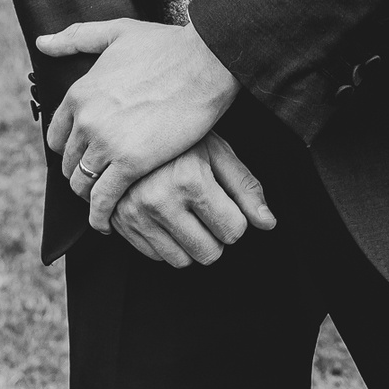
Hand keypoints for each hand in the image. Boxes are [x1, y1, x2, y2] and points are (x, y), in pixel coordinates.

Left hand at [37, 17, 240, 230]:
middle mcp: (85, 118)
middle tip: (100, 181)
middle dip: (81, 173)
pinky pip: (103, 201)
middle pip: (68, 163)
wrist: (205, 62)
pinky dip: (101, 217)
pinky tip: (108, 223)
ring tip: (106, 202)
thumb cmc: (167, 45)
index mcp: (80, 91)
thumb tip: (42, 42)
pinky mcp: (130, 163)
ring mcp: (106, 142)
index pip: (56, 136)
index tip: (86, 155)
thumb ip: (76, 38)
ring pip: (82, 185)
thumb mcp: (117, 32)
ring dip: (91, 197)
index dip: (69, 149)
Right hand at [110, 132, 275, 267]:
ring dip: (190, 242)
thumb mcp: (218, 152)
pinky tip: (165, 214)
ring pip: (182, 261)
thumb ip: (245, 188)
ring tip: (185, 210)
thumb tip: (268, 223)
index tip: (225, 201)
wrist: (130, 127)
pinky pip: (156, 257)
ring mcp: (136, 213)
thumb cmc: (182, 140)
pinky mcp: (120, 223)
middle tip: (206, 208)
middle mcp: (160, 199)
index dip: (235, 218)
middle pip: (209, 253)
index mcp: (190, 178)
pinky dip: (166, 242)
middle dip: (215, 235)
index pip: (234, 231)